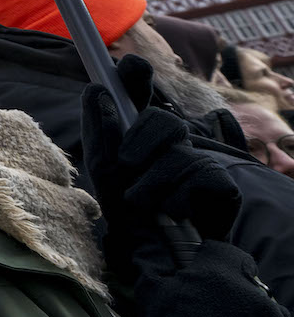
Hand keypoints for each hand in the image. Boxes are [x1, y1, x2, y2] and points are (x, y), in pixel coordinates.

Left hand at [81, 55, 238, 241]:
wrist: (153, 249)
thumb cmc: (127, 203)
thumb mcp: (104, 167)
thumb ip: (101, 130)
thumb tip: (97, 89)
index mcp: (141, 127)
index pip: (141, 90)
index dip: (136, 74)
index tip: (130, 67)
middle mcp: (172, 137)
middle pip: (164, 118)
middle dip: (141, 139)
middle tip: (125, 164)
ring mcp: (199, 157)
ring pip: (178, 152)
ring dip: (150, 183)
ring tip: (139, 202)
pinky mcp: (220, 182)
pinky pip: (199, 177)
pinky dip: (175, 198)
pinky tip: (172, 210)